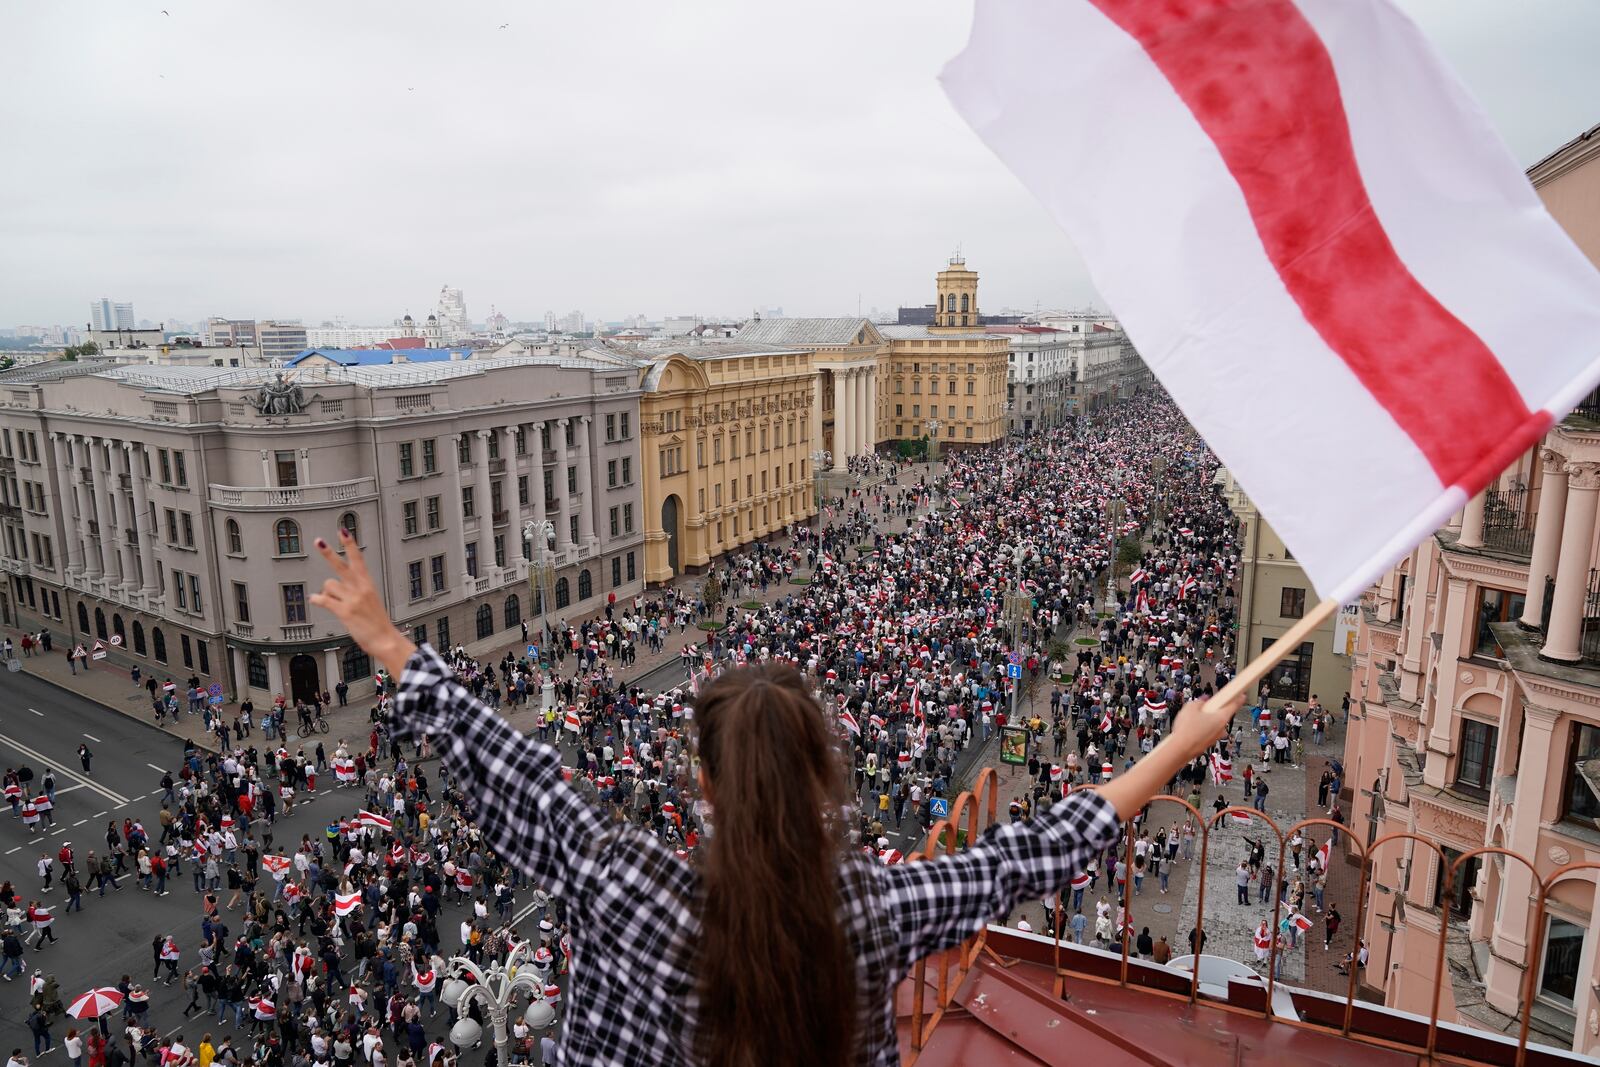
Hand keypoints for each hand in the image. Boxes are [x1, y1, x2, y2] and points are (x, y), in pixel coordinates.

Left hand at [311, 529, 415, 675]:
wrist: (385, 639)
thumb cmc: (378, 623)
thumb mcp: (370, 602)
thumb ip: (352, 592)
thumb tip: (328, 592)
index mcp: (368, 584)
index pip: (358, 559)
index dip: (350, 544)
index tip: (343, 531)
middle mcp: (360, 589)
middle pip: (341, 566)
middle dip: (328, 553)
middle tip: (318, 541)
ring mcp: (352, 599)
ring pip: (328, 586)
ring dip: (326, 593)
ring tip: (330, 601)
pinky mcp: (345, 611)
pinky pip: (323, 600)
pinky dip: (316, 600)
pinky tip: (315, 600)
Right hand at [1169, 690, 1243, 760]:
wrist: (1181, 749)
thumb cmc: (1187, 730)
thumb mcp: (1190, 707)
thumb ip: (1200, 702)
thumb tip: (1203, 701)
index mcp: (1221, 717)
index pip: (1234, 705)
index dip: (1239, 698)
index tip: (1242, 695)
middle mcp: (1222, 728)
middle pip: (1222, 715)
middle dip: (1214, 710)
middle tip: (1204, 706)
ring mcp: (1216, 737)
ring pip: (1214, 725)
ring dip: (1207, 720)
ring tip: (1193, 719)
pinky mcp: (1208, 743)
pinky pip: (1208, 732)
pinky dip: (1202, 729)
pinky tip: (1190, 728)